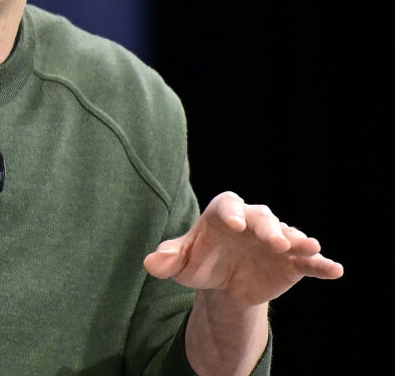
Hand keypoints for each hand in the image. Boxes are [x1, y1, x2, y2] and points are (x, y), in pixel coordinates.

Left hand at [144, 191, 343, 307]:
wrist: (223, 284)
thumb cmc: (200, 262)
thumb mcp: (180, 262)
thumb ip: (167, 258)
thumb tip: (152, 262)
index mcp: (224, 214)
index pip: (228, 205)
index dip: (231, 212)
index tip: (233, 223)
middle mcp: (253, 222)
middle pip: (263, 219)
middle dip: (269, 229)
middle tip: (275, 241)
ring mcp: (275, 241)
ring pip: (289, 236)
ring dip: (299, 241)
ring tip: (311, 247)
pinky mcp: (291, 263)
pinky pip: (308, 262)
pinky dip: (322, 265)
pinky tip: (336, 270)